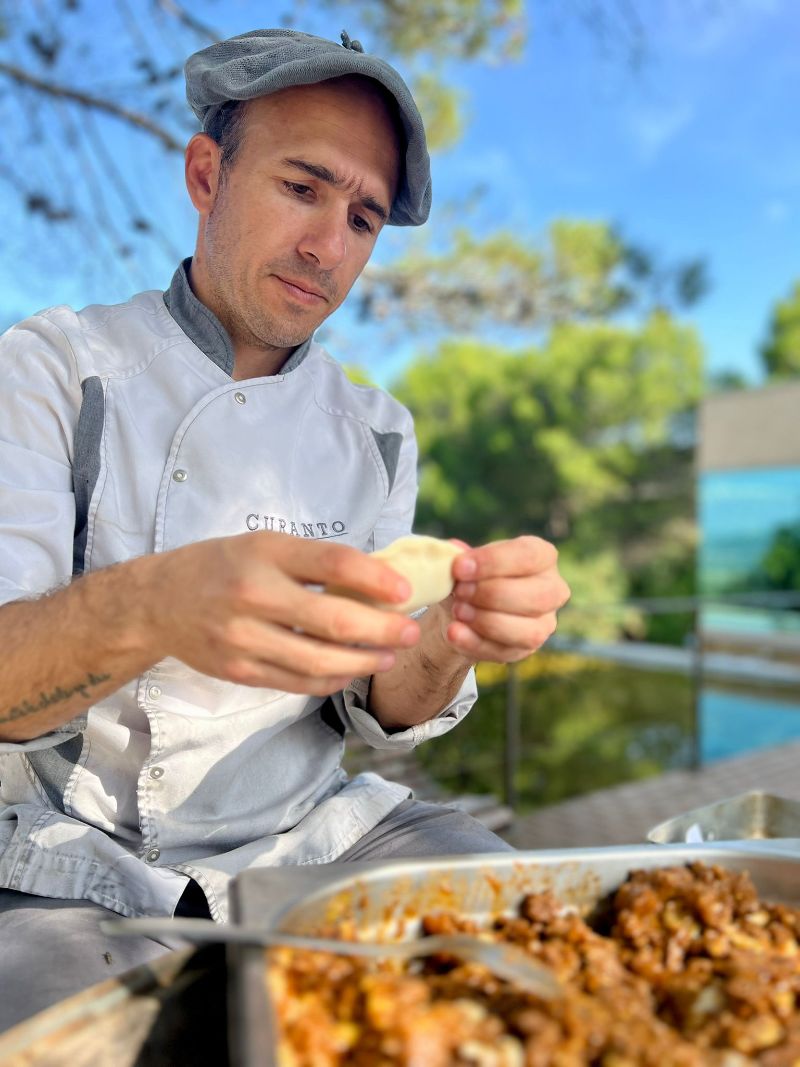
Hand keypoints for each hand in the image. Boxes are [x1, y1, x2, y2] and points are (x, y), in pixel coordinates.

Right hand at [148, 532, 420, 694]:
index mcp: (264, 553)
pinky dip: (331, 679)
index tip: (404, 591)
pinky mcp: (239, 671)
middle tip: (411, 631)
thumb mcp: (264, 545)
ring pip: (319, 660)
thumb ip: (313, 560)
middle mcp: (253, 595)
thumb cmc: (222, 566)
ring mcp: (244, 638)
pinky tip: (350, 671)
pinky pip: (298, 681)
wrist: (158, 603)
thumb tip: (376, 576)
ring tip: (388, 657)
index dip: (376, 578)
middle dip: (382, 630)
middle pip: (333, 621)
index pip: (332, 563)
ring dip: (364, 662)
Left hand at [444, 536, 569, 663]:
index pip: (529, 555)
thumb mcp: (465, 561)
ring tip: (458, 611)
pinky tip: (455, 632)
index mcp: (542, 556)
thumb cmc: (471, 576)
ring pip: (529, 631)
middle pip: (537, 596)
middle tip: (460, 591)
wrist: (460, 608)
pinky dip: (476, 643)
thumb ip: (460, 556)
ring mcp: (544, 624)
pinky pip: (506, 651)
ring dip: (488, 621)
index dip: (493, 562)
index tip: (459, 568)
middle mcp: (553, 590)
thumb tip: (454, 550)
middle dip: (493, 594)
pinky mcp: (526, 650)